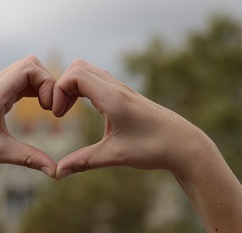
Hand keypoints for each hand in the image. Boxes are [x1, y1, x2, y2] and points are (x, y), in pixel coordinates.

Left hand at [0, 56, 57, 176]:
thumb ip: (29, 158)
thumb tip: (55, 172)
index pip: (30, 68)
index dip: (47, 83)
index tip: (50, 110)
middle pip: (31, 64)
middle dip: (48, 82)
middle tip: (51, 109)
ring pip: (24, 72)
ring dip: (40, 86)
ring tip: (47, 110)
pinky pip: (17, 83)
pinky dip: (31, 91)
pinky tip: (36, 109)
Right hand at [52, 59, 206, 179]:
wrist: (184, 144)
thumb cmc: (153, 148)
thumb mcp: (115, 156)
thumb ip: (83, 162)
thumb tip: (57, 174)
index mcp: (112, 98)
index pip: (75, 76)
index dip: (59, 91)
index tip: (58, 115)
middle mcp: (116, 87)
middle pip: (78, 67)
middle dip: (62, 86)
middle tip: (60, 111)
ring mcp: (121, 88)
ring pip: (88, 71)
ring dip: (73, 86)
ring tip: (68, 110)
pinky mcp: (125, 94)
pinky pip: (98, 79)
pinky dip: (84, 88)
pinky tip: (85, 109)